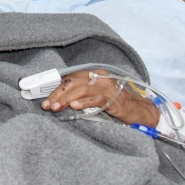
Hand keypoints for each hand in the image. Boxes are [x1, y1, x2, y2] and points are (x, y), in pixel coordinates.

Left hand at [41, 70, 159, 126]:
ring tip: (56, 108)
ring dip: (66, 99)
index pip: (70, 78)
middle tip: (48, 106)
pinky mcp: (114, 99)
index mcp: (93, 74)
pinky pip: (96, 99)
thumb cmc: (114, 103)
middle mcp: (99, 77)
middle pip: (73, 82)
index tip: (45, 100)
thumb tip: (58, 99)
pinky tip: (75, 107)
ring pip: (82, 90)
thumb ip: (80, 94)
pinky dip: (84, 102)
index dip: (56, 88)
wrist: (139, 110)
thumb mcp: (95, 95)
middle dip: (58, 94)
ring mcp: (107, 87)